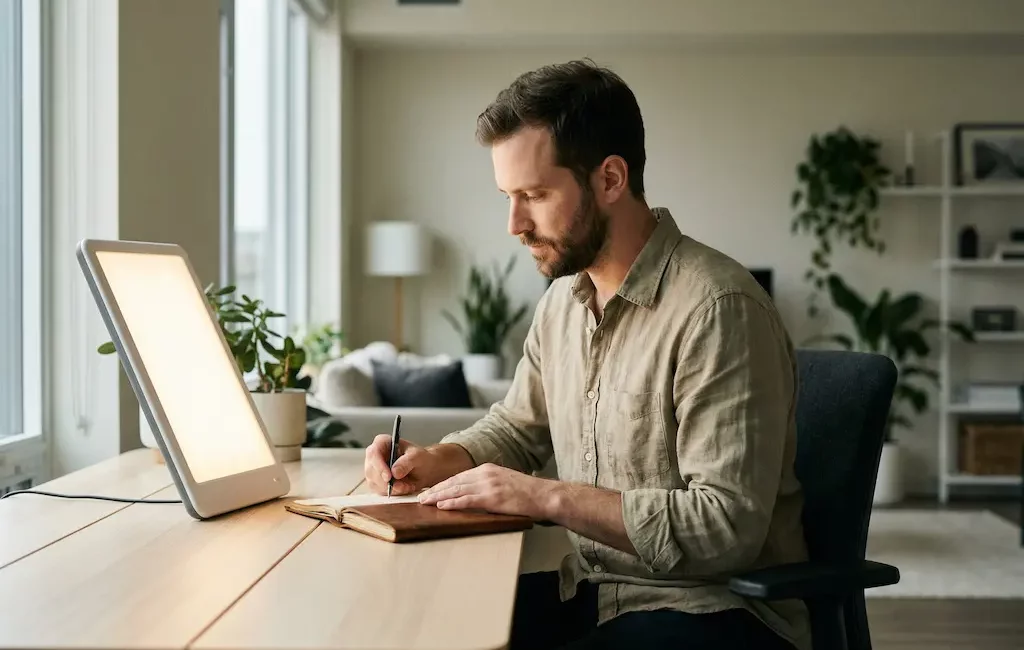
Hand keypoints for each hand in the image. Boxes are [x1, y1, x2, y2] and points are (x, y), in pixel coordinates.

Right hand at [363, 436, 473, 495]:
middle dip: (387, 482)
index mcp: (383, 442)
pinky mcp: (376, 482)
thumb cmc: (421, 458)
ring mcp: (374, 469)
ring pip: (374, 483)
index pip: (373, 453)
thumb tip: (394, 472)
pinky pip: (379, 491)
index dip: (379, 466)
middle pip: (371, 470)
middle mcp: (375, 455)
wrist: (425, 469)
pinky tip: (404, 488)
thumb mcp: (418, 456)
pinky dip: (392, 492)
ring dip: (392, 488)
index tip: (389, 477)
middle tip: (403, 486)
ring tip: (408, 486)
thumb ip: (407, 462)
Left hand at [417, 463, 556, 520]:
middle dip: (435, 490)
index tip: (430, 490)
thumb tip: (471, 494)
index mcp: (487, 469)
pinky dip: (452, 503)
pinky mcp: (492, 498)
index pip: (459, 476)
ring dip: (438, 497)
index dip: (443, 484)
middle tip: (421, 497)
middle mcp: (485, 474)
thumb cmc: (527, 492)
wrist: (544, 495)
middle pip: (454, 482)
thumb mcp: (504, 482)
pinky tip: (442, 506)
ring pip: (456, 490)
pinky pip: (467, 500)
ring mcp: (488, 485)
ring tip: (425, 502)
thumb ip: (487, 485)